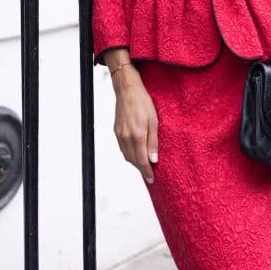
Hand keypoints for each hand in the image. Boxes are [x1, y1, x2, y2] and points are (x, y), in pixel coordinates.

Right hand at [111, 63, 158, 183]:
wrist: (127, 90)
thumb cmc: (143, 102)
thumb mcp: (154, 120)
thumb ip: (153, 142)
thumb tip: (154, 159)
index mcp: (137, 135)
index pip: (142, 161)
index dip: (147, 172)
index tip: (152, 179)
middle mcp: (126, 137)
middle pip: (133, 161)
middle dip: (141, 169)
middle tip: (150, 175)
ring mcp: (120, 134)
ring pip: (127, 156)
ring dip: (135, 163)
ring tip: (144, 166)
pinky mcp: (116, 131)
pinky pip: (122, 148)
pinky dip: (129, 154)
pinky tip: (135, 153)